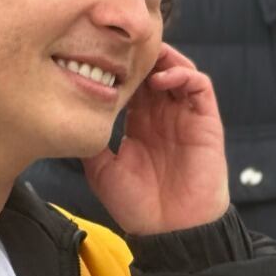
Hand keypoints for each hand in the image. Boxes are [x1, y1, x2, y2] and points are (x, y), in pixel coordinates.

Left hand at [83, 44, 230, 235]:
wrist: (171, 229)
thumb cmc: (138, 205)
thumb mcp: (101, 170)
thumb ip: (90, 141)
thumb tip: (69, 116)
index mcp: (140, 123)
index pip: (132, 82)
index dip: (118, 66)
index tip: (96, 57)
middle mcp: (164, 115)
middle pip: (155, 69)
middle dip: (139, 55)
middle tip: (118, 46)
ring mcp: (186, 116)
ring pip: (179, 69)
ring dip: (163, 58)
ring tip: (142, 58)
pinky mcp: (206, 121)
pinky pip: (200, 85)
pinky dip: (183, 74)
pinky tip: (161, 79)